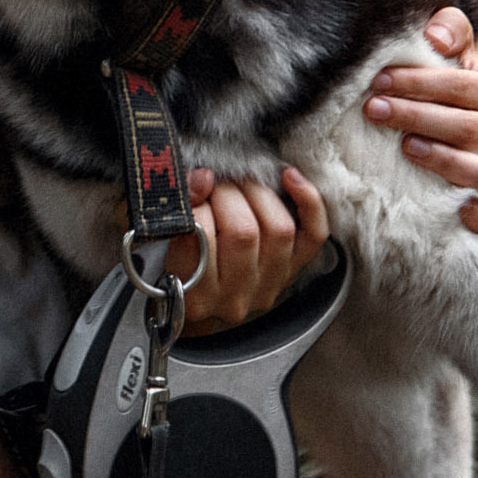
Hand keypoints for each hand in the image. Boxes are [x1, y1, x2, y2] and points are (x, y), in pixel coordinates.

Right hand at [165, 167, 328, 333]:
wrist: (199, 299)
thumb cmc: (177, 263)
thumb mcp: (163, 239)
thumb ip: (177, 207)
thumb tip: (203, 177)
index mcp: (194, 297)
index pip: (199, 237)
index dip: (196, 201)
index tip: (193, 187)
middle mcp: (235, 299)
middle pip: (243, 232)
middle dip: (227, 193)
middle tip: (215, 182)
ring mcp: (268, 286)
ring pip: (278, 228)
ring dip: (258, 193)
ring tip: (239, 184)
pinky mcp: (292, 272)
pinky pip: (313, 234)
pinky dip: (308, 201)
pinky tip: (290, 177)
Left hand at [367, 7, 477, 238]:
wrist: (461, 130)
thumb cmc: (447, 90)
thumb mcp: (452, 56)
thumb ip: (450, 30)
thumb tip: (436, 37)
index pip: (463, 85)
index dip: (420, 82)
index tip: (378, 80)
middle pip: (467, 127)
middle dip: (416, 116)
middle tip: (372, 109)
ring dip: (444, 160)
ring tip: (404, 146)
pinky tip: (457, 210)